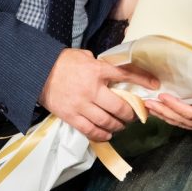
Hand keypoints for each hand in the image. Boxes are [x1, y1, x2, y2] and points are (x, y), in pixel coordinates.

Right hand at [39, 49, 158, 141]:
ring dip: (118, 126)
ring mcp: (82, 104)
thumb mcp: (84, 56)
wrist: (37, 71)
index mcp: (97, 70)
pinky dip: (102, 135)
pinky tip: (107, 134)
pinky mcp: (71, 116)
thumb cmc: (61, 61)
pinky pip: (91, 130)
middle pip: (120, 107)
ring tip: (121, 126)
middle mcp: (92, 89)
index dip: (143, 80)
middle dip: (130, 114)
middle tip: (133, 115)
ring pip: (107, 122)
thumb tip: (113, 70)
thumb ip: (99, 64)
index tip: (154, 86)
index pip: (126, 75)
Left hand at [144, 93, 191, 130]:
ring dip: (163, 116)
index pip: (190, 112)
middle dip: (163, 111)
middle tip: (147, 102)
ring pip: (179, 123)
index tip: (162, 96)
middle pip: (181, 119)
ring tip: (149, 107)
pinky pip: (182, 124)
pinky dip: (170, 119)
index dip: (175, 106)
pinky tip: (161, 113)